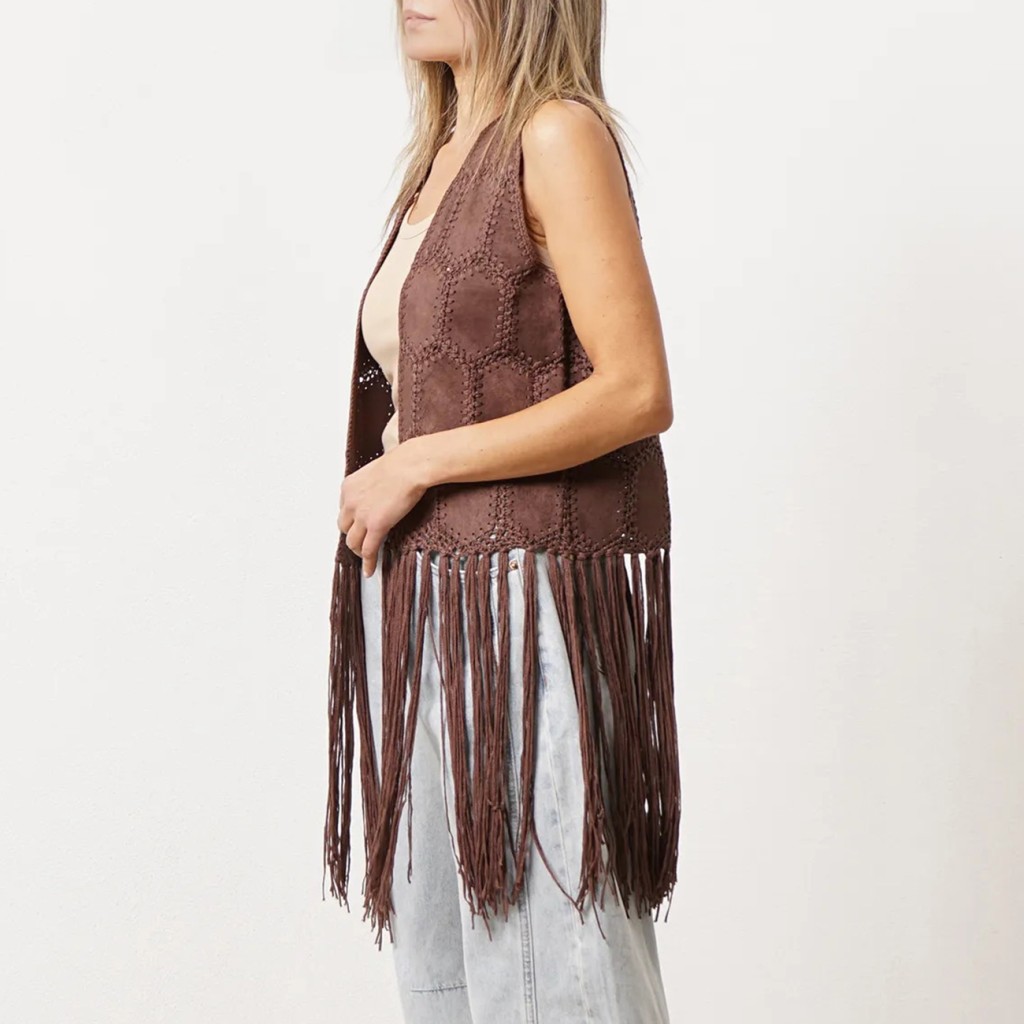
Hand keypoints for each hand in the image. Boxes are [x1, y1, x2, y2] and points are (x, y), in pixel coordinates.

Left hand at [337, 439, 430, 577]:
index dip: (352, 520)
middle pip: (344, 527)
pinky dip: (369, 562)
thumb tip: (380, 490)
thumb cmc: (402, 463)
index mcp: (349, 487)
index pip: (344, 510)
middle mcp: (350, 502)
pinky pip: (368, 551)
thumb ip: (372, 485)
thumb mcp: (377, 471)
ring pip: (352, 542)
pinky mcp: (376, 527)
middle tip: (362, 540)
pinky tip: (370, 570)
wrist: (411, 466)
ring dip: (359, 550)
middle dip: (353, 534)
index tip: (358, 525)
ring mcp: (362, 516)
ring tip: (367, 556)